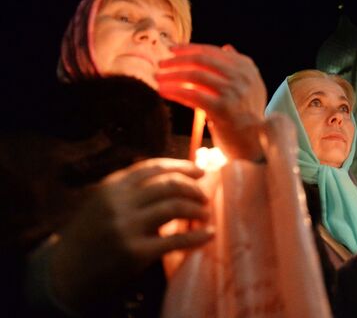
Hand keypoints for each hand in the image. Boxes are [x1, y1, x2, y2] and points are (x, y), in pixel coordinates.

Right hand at [50, 158, 212, 311]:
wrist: (65, 271)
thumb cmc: (91, 234)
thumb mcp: (104, 202)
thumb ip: (132, 190)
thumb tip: (176, 178)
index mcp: (112, 186)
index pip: (154, 167)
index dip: (181, 166)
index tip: (200, 171)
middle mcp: (119, 202)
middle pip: (169, 185)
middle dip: (193, 188)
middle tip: (204, 196)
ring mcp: (127, 227)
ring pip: (175, 207)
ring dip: (197, 210)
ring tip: (205, 214)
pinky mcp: (136, 252)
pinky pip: (176, 240)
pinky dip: (198, 236)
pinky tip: (209, 234)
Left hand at [156, 43, 266, 161]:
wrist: (256, 143)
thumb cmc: (247, 116)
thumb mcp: (250, 87)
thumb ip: (239, 68)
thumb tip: (226, 47)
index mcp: (246, 68)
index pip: (213, 51)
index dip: (190, 49)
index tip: (172, 50)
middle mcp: (242, 76)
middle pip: (202, 60)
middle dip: (177, 60)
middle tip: (160, 64)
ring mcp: (233, 91)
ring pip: (195, 75)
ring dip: (172, 75)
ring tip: (158, 78)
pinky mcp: (223, 108)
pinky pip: (192, 94)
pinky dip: (175, 91)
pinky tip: (163, 91)